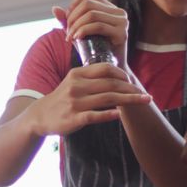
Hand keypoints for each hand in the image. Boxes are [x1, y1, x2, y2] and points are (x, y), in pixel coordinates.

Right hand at [29, 63, 150, 136]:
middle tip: (145, 94)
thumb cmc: (62, 98)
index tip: (132, 81)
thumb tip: (117, 76)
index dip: (122, 74)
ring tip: (143, 101)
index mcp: (78, 74)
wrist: (40, 116)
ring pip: (107, 98)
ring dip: (128, 100)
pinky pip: (95, 115)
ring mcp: (75, 102)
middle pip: (110, 84)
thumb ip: (92, 77)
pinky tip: (120, 115)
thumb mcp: (73, 81)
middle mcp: (77, 86)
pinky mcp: (74, 118)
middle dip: (131, 89)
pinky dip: (109, 115)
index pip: (105, 69)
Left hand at [53, 0, 129, 67]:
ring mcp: (122, 21)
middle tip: (68, 33)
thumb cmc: (94, 52)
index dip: (73, 4)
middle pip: (87, 3)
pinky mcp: (122, 33)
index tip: (69, 21)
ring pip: (91, 14)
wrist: (108, 72)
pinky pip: (98, 26)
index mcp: (109, 8)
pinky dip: (83, 30)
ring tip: (71, 38)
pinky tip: (77, 39)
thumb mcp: (79, 33)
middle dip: (72, 17)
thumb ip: (68, 21)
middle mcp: (118, 12)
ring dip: (76, 26)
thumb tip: (55, 8)